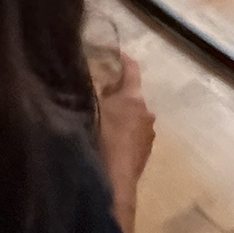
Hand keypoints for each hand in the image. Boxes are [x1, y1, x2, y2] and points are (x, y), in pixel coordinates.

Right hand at [96, 52, 155, 198]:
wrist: (114, 182)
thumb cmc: (101, 140)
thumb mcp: (89, 109)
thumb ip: (88, 90)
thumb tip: (84, 73)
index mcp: (134, 98)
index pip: (131, 69)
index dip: (121, 57)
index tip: (112, 50)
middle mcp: (146, 112)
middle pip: (130, 93)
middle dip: (114, 89)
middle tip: (93, 90)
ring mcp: (148, 133)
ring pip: (132, 113)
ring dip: (118, 111)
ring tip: (97, 117)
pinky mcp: (145, 151)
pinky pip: (133, 131)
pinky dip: (121, 128)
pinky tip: (106, 138)